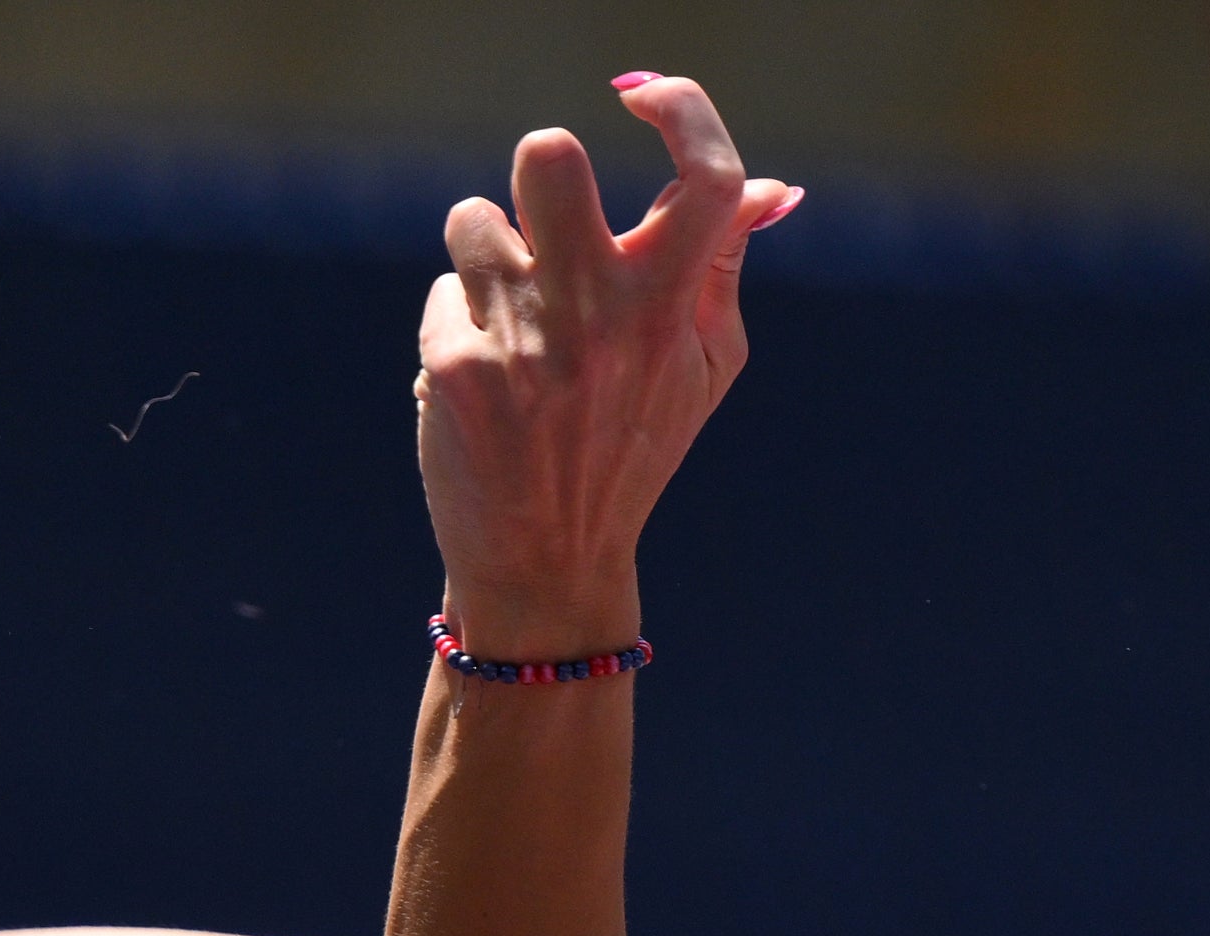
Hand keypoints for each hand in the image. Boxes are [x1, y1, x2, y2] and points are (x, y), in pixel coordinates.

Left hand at [415, 77, 800, 653]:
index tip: (645, 98)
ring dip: (487, 255)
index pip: (704, 182)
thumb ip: (723, 268)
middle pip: (549, 157)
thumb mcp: (703, 368)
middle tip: (545, 212)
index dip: (682, 112)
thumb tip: (767, 187)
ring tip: (511, 318)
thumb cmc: (632, 448)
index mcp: (672, 312)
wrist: (549, 563)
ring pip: (473, 219)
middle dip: (541, 167)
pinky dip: (457, 326)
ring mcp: (524, 345)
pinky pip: (442, 292)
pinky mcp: (456, 371)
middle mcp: (601, 319)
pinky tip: (483, 380)